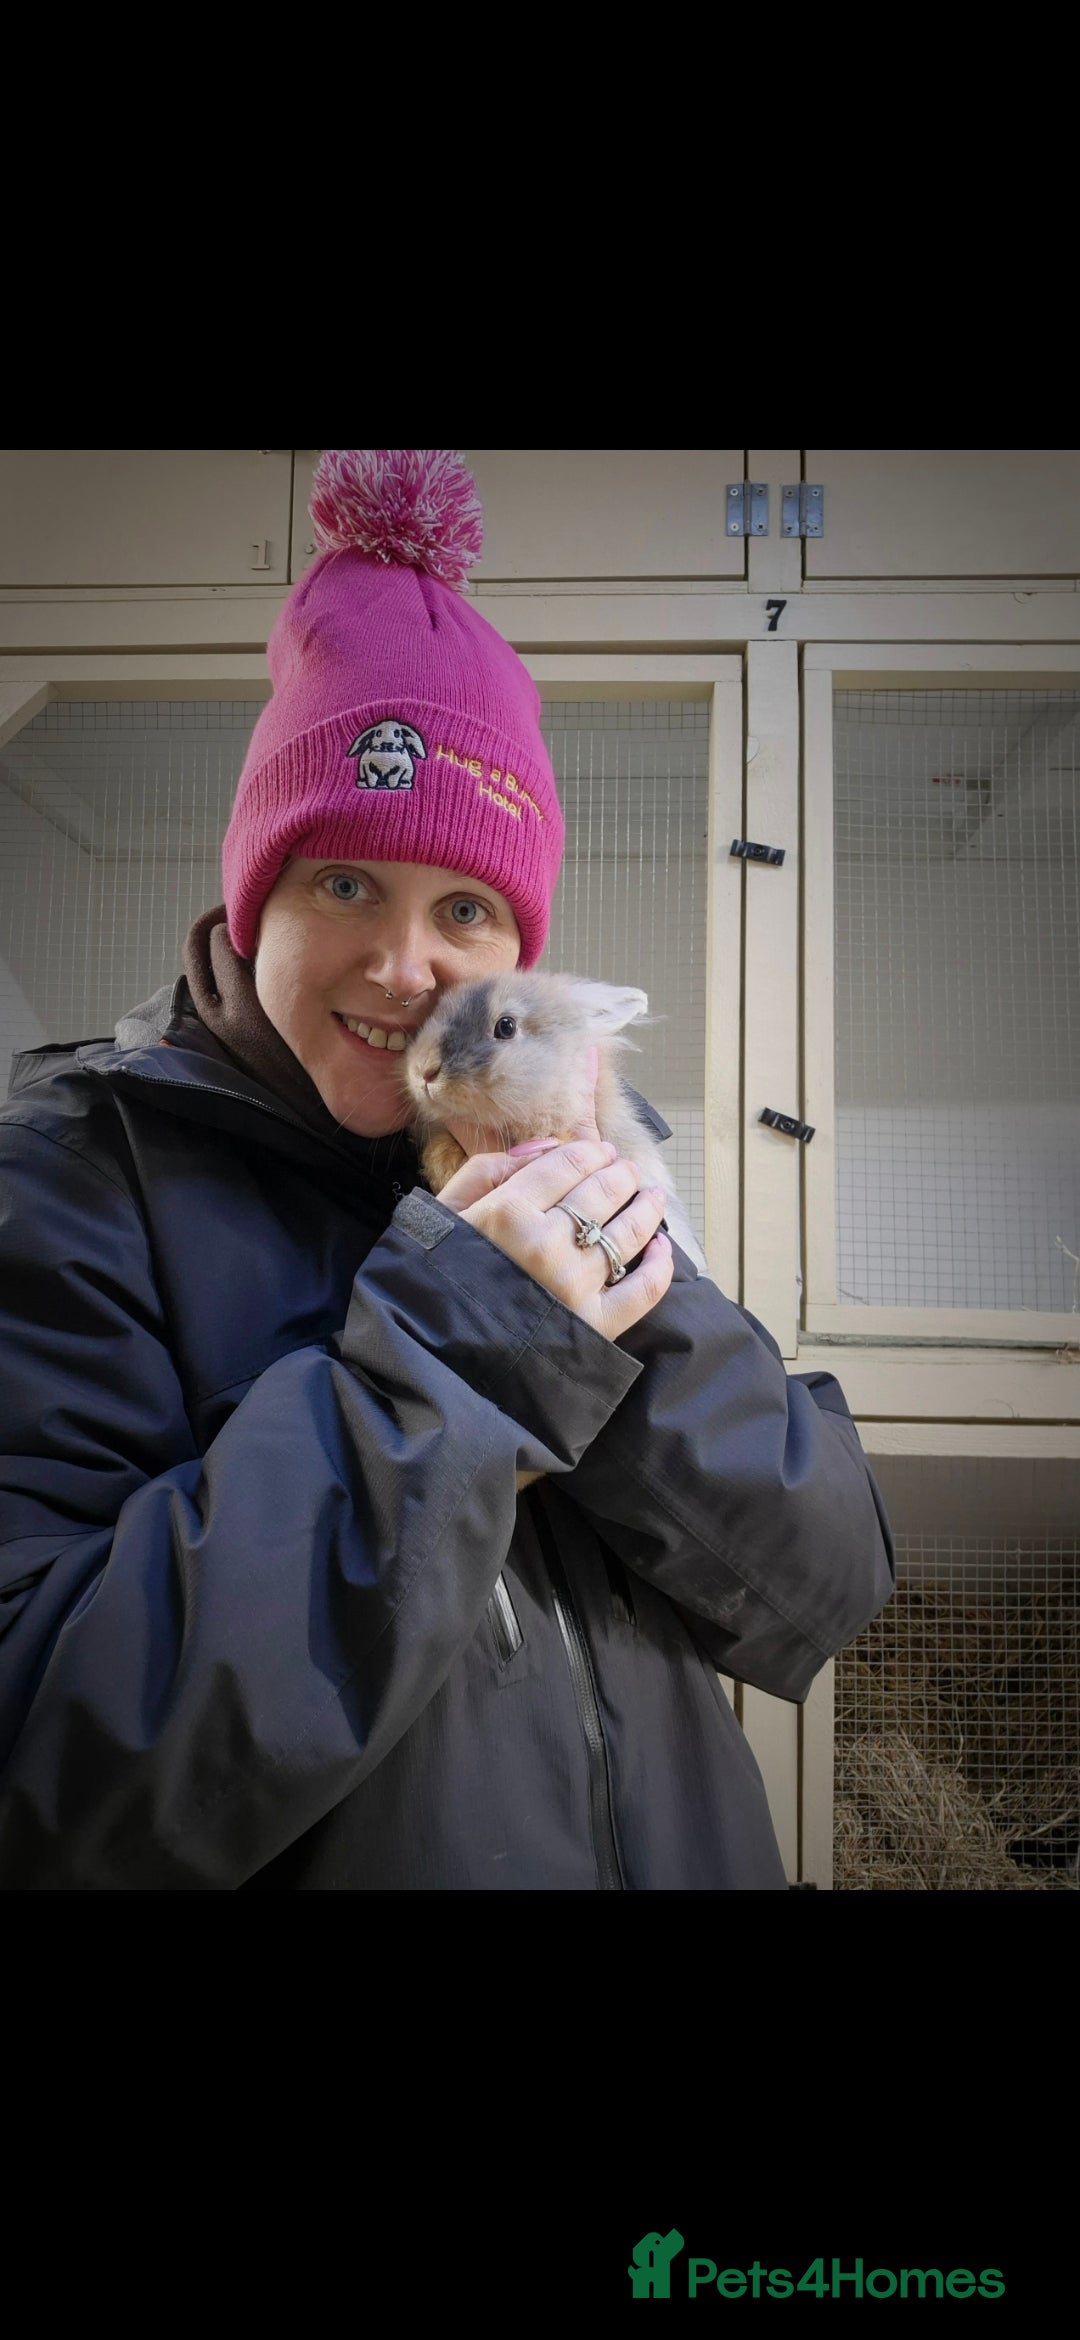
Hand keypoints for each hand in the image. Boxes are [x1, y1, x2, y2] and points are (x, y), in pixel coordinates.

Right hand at [435, 1051, 672, 1339]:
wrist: (434, 1354)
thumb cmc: (436, 1279)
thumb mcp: (443, 1213)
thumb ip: (488, 1171)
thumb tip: (543, 1147)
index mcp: (507, 1212)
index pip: (566, 1164)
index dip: (589, 1152)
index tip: (600, 1151)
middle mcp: (546, 1245)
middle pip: (602, 1192)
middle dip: (620, 1174)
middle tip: (626, 1170)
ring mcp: (574, 1286)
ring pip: (627, 1233)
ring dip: (646, 1208)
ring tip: (652, 1196)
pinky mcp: (594, 1326)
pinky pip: (642, 1289)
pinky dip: (659, 1265)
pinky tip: (660, 1247)